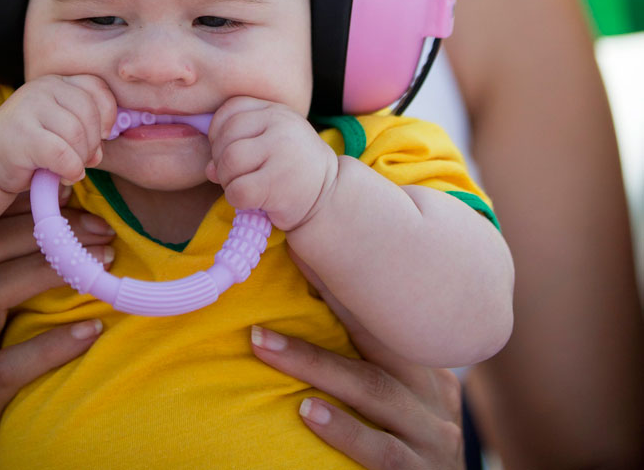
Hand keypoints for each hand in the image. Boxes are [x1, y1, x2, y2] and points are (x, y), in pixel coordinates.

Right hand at [0, 74, 116, 193]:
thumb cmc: (32, 144)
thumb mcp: (61, 126)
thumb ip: (85, 126)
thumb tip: (102, 147)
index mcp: (57, 82)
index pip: (96, 87)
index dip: (107, 114)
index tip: (103, 136)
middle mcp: (44, 88)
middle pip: (89, 112)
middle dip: (93, 143)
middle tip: (84, 160)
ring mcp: (30, 107)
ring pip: (77, 133)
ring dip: (81, 159)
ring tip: (72, 168)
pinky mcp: (22, 134)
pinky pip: (62, 154)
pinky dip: (71, 169)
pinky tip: (65, 175)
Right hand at [0, 191, 114, 468]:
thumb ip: (9, 277)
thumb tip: (71, 231)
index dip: (28, 202)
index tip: (74, 188)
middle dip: (46, 228)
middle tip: (102, 228)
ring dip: (47, 270)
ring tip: (101, 264)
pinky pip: (7, 368)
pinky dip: (50, 347)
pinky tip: (90, 332)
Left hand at [207, 97, 337, 229]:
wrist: (329, 197)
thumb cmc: (291, 169)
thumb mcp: (269, 144)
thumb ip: (237, 145)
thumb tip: (209, 168)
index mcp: (275, 110)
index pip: (230, 110)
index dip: (218, 132)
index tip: (227, 151)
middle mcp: (280, 124)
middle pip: (226, 137)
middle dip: (221, 160)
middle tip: (234, 175)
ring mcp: (281, 151)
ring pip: (229, 161)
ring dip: (227, 180)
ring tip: (243, 187)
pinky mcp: (279, 183)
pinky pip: (238, 190)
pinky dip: (236, 199)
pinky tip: (251, 200)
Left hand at [249, 252, 463, 468]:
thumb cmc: (415, 453)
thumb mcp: (407, 407)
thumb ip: (376, 373)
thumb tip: (307, 326)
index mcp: (428, 371)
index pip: (379, 320)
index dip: (337, 287)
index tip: (297, 252)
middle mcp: (436, 395)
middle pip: (373, 343)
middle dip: (321, 309)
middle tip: (269, 287)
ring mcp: (434, 436)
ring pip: (372, 389)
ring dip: (314, 364)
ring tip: (265, 346)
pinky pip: (381, 450)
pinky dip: (343, 430)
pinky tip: (307, 412)